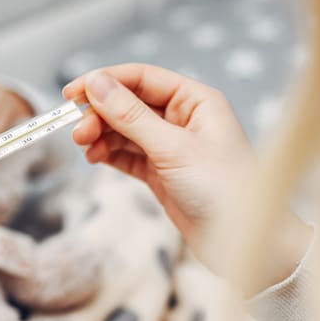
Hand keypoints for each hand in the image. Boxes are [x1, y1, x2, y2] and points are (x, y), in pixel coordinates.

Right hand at [64, 64, 310, 291]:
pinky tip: (95, 156)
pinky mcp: (162, 172)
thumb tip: (96, 84)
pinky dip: (109, 153)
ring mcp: (171, 146)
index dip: (105, 81)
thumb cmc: (224, 191)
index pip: (142, 78)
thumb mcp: (173, 149)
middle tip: (77, 131)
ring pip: (125, 130)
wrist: (247, 242)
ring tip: (84, 147)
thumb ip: (131, 116)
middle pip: (129, 103)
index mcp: (196, 101)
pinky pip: (127, 154)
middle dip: (100, 113)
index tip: (72, 92)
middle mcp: (183, 118)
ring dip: (101, 134)